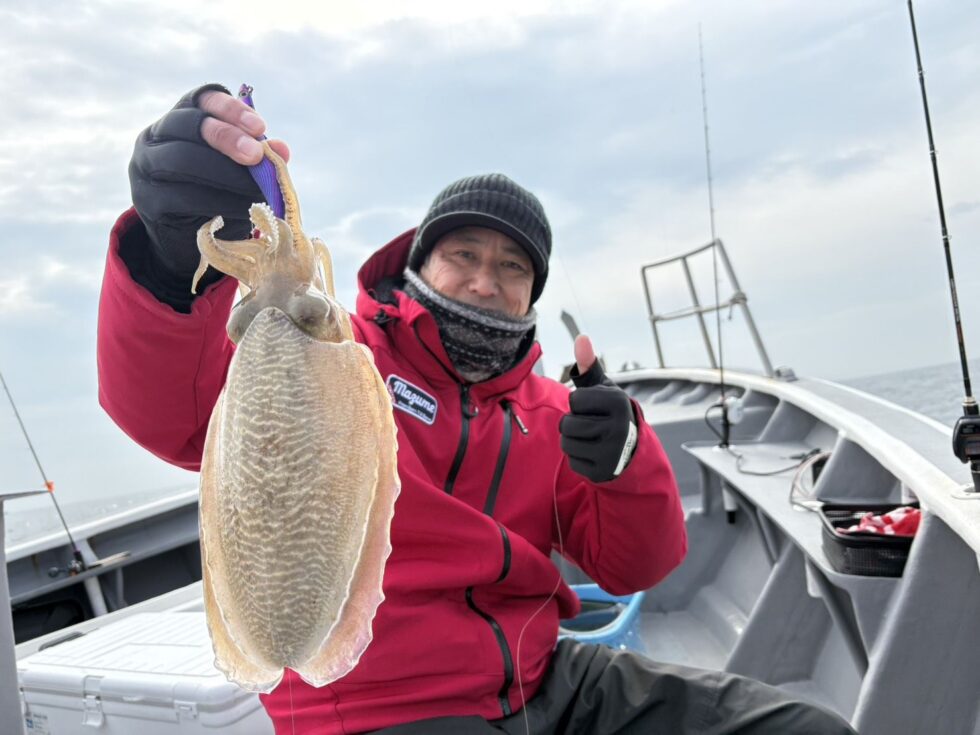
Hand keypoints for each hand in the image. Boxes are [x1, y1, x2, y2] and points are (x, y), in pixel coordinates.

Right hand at [128, 84, 290, 281]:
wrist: (185, 237)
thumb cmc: (215, 194)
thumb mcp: (236, 171)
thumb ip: (256, 157)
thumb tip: (283, 150)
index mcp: (181, 119)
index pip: (202, 99)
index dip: (231, 109)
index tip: (260, 128)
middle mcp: (155, 136)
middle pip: (189, 124)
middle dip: (226, 137)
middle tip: (256, 156)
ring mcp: (146, 166)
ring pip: (182, 158)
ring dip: (225, 174)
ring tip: (257, 189)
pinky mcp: (148, 199)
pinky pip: (182, 196)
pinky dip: (217, 202)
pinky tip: (243, 209)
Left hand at [559, 335, 638, 481]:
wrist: (633, 451)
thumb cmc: (610, 414)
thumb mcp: (604, 390)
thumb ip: (589, 366)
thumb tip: (581, 337)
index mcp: (618, 403)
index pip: (574, 400)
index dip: (580, 403)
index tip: (595, 409)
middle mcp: (617, 428)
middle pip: (567, 423)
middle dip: (572, 422)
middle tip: (590, 424)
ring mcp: (611, 452)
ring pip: (566, 443)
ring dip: (572, 439)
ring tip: (589, 437)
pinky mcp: (602, 471)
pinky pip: (573, 461)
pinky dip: (578, 457)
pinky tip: (593, 453)